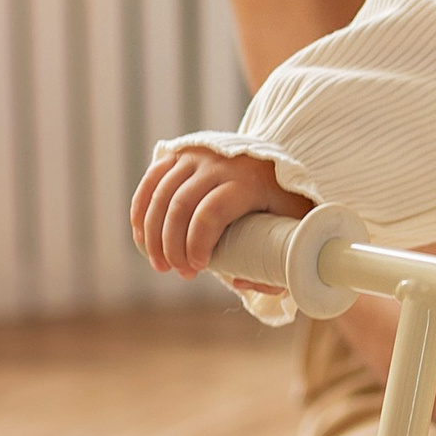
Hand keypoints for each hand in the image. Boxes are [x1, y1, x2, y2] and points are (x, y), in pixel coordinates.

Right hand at [129, 143, 308, 276]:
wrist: (275, 161)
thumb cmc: (285, 202)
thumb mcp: (294, 226)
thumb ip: (278, 261)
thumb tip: (239, 281)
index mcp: (250, 180)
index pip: (212, 212)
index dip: (196, 243)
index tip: (196, 268)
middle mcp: (220, 163)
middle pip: (181, 205)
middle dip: (172, 245)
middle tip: (178, 271)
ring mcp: (198, 155)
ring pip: (161, 194)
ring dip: (153, 233)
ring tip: (160, 263)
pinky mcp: (181, 154)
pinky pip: (151, 180)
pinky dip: (141, 210)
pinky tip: (141, 236)